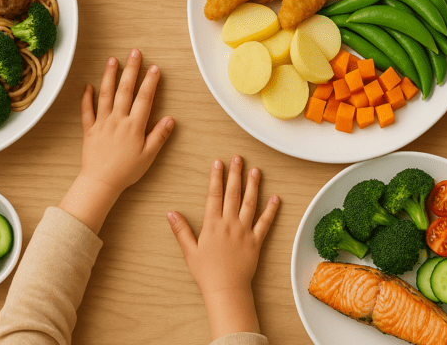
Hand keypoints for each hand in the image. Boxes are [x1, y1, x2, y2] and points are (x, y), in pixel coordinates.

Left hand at [60, 49, 174, 232]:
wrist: (100, 182)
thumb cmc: (126, 171)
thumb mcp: (148, 156)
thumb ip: (159, 136)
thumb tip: (170, 119)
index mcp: (134, 126)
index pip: (144, 98)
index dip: (150, 81)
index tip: (154, 68)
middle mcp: (118, 120)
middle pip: (125, 90)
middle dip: (131, 70)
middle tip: (134, 53)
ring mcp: (102, 123)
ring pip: (105, 94)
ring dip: (109, 76)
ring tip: (113, 60)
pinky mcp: (89, 129)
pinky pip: (87, 110)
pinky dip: (86, 97)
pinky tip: (88, 85)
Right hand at [168, 156, 279, 339]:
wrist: (226, 289)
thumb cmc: (206, 272)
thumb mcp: (189, 250)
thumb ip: (181, 230)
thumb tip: (170, 213)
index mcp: (212, 224)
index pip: (214, 195)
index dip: (216, 178)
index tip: (218, 163)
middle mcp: (229, 224)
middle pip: (232, 194)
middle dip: (235, 174)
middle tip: (238, 158)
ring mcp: (244, 231)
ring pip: (249, 203)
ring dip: (253, 186)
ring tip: (255, 170)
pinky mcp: (256, 241)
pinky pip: (265, 223)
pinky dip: (271, 210)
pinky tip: (275, 198)